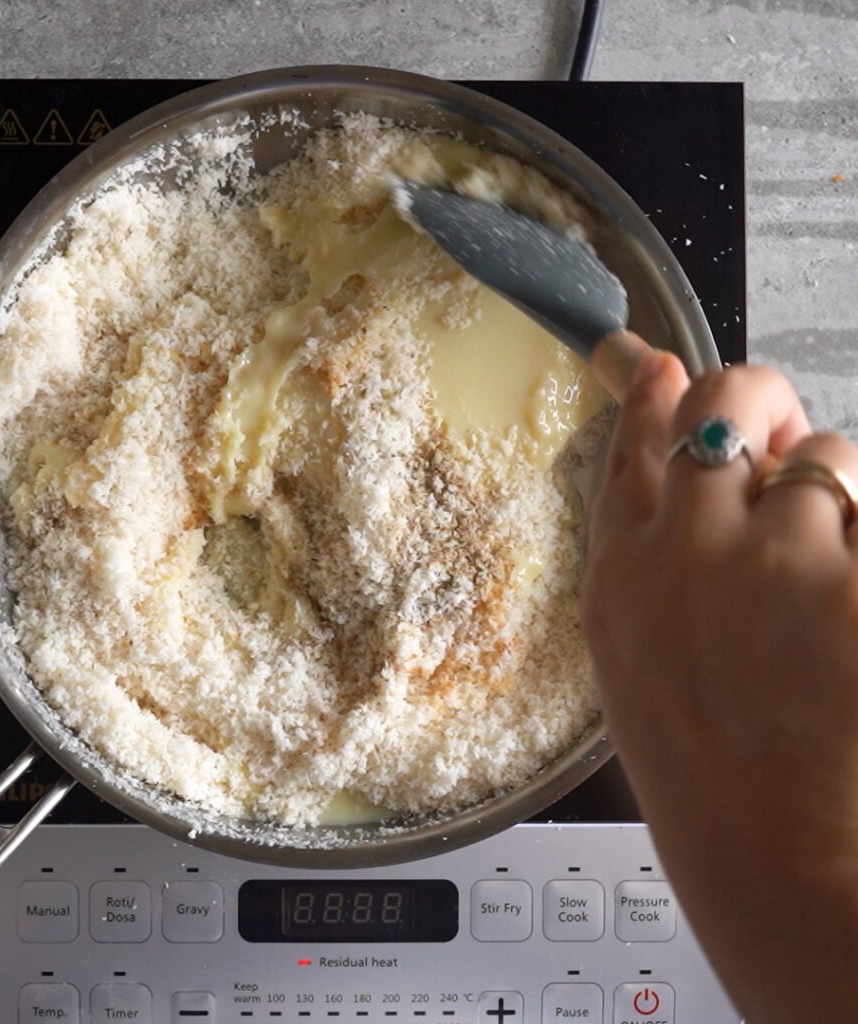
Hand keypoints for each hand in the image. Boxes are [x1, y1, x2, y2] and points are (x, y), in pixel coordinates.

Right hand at [584, 334, 857, 1023]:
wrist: (782, 859)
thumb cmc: (712, 769)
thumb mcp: (641, 656)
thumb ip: (650, 549)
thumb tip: (678, 455)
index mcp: (625, 573)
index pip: (635, 436)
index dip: (652, 385)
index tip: (655, 360)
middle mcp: (688, 549)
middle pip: (725, 400)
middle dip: (759, 399)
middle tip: (782, 439)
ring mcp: (775, 561)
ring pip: (831, 457)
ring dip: (843, 502)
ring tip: (831, 584)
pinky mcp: (856, 582)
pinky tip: (846, 609)